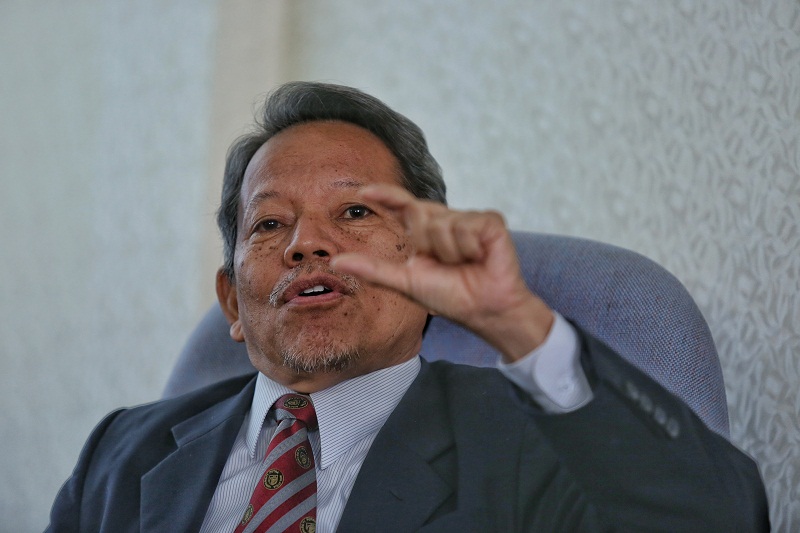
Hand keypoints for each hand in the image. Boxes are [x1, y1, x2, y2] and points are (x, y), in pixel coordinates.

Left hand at [331, 184, 553, 361]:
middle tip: (445, 264)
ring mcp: (469, 218)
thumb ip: (372, 270)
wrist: (484, 309)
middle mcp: (445, 219)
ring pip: (443, 222)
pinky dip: (469, 248)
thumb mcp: (405, 282)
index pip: (402, 205)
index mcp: (424, 232)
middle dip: (428, 244)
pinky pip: (467, 226)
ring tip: (465, 263)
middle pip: (421, 213)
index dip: (385, 195)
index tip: (364, 191)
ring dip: (450, 251)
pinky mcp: (490, 221)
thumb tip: (336, 262)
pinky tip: (480, 257)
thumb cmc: (449, 296)